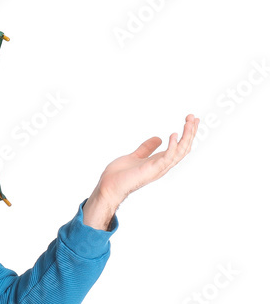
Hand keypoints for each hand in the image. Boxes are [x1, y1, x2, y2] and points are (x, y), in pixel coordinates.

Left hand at [83, 114, 199, 230]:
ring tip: (189, 122)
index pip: (179, 147)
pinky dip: (173, 146)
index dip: (187, 134)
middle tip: (193, 117)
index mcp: (160, 161)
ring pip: (180, 152)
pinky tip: (174, 135)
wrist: (109, 186)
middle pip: (184, 148)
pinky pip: (167, 158)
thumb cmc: (120, 174)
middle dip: (190, 133)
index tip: (192, 120)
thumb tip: (158, 138)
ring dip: (186, 136)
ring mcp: (159, 168)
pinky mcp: (153, 170)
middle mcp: (163, 165)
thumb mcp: (136, 156)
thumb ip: (147, 148)